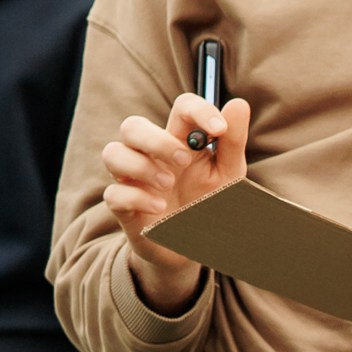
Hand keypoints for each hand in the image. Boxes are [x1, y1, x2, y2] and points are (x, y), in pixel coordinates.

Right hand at [101, 91, 249, 311]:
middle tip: (184, 161)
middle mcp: (152, 155)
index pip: (182, 108)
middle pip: (133, 126)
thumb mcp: (228, 174)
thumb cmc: (209, 203)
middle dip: (156, 139)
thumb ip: (232, 142)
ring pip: (113, 153)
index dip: (198, 110)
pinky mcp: (125, 208)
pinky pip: (113, 194)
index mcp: (181, 141)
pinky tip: (159, 207)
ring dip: (140, 166)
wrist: (196, 247)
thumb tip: (239, 104)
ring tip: (168, 184)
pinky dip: (136, 197)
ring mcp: (135, 180)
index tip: (219, 129)